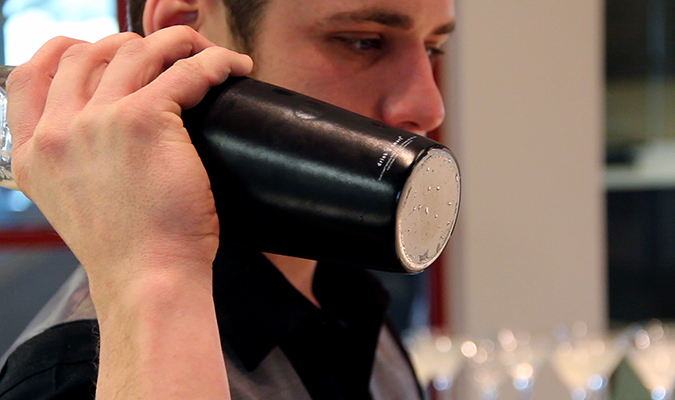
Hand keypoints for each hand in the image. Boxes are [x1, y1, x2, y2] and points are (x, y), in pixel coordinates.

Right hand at [8, 26, 251, 304]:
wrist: (148, 281)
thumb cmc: (129, 252)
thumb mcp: (75, 205)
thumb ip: (76, 165)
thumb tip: (110, 135)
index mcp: (33, 154)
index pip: (29, 76)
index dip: (66, 52)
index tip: (99, 51)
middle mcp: (57, 132)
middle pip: (86, 54)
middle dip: (128, 45)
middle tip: (165, 56)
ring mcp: (98, 122)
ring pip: (136, 51)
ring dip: (175, 43)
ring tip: (203, 53)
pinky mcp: (145, 120)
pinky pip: (185, 70)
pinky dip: (215, 62)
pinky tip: (230, 68)